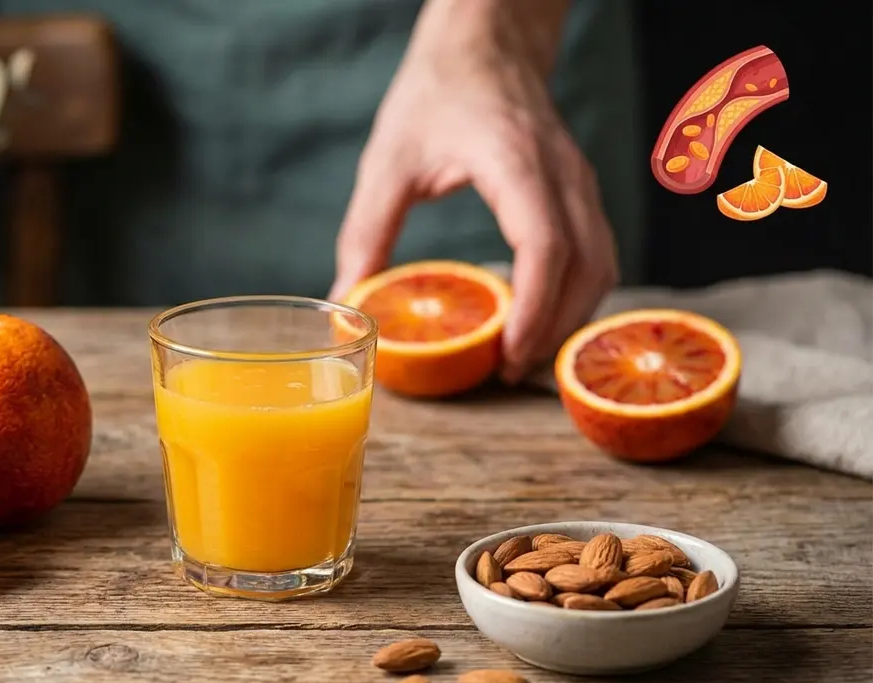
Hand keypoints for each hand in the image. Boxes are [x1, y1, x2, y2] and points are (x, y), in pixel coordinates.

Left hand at [330, 0, 618, 383]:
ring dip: (569, 317)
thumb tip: (347, 298)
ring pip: (601, 264)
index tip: (507, 352)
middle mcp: (562, 174)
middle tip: (505, 372)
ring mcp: (580, 181)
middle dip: (551, 328)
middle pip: (585, 267)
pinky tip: (540, 317)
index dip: (534, 306)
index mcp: (515, 162)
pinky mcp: (581, 191)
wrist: (486, 45)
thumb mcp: (389, 159)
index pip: (546, 244)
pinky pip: (598, 253)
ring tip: (521, 354)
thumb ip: (367, 229)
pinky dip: (577, 294)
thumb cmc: (437, 92)